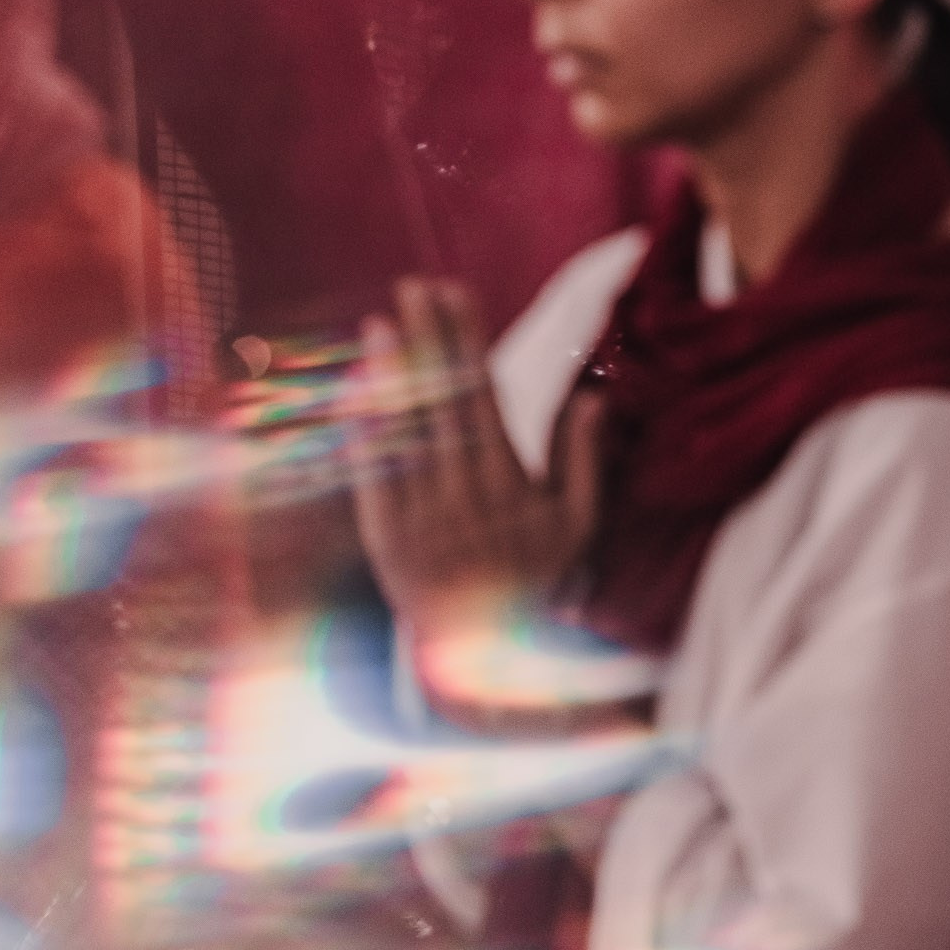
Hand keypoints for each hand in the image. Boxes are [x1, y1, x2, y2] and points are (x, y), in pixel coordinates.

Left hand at [350, 278, 604, 651]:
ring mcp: (422, 520)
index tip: (456, 294)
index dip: (468, 342)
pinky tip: (357, 392)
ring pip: (405, 434)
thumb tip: (593, 397)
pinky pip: (372, 476)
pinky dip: (364, 433)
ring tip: (381, 325)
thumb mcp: (577, 528)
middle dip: (430, 339)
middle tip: (415, 286)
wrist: (483, 663)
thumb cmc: (537, 586)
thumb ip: (584, 461)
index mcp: (511, 488)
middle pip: (444, 402)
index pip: (485, 397)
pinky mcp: (386, 540)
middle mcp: (465, 499)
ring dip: (392, 376)